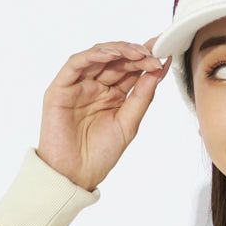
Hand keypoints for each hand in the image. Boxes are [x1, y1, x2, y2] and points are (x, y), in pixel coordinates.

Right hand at [36, 36, 171, 190]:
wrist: (74, 175)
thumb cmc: (99, 155)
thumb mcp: (128, 124)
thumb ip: (141, 98)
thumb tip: (157, 71)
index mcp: (113, 96)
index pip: (131, 71)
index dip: (147, 60)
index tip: (165, 54)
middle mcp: (96, 87)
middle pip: (117, 61)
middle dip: (137, 54)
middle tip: (154, 53)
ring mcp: (79, 85)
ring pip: (98, 57)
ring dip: (119, 50)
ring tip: (138, 52)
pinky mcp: (61, 87)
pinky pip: (76, 64)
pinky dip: (93, 56)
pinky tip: (111, 55)